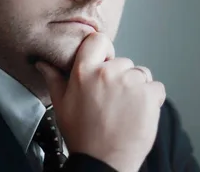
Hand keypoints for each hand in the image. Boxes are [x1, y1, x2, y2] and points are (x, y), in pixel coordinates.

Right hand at [36, 33, 165, 171]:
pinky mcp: (149, 95)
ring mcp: (130, 83)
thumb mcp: (61, 105)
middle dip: (121, 78)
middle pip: (123, 62)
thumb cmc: (83, 136)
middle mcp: (108, 73)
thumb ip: (54, 79)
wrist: (104, 162)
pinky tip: (138, 114)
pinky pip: (156, 88)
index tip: (105, 64)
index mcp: (84, 72)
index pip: (98, 40)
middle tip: (112, 101)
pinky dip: (152, 99)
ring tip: (125, 109)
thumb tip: (43, 63)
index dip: (104, 52)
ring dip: (137, 88)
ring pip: (141, 74)